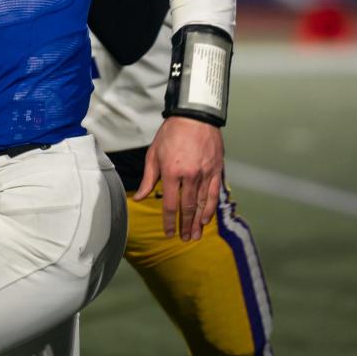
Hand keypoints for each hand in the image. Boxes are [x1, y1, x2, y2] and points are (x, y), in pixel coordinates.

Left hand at [134, 116, 223, 241]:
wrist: (194, 117)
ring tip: (195, 235)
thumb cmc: (171, 134)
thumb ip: (148, 179)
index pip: (171, 204)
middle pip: (188, 207)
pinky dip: (211, 209)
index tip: (169, 233)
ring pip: (202, 204)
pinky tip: (207, 219)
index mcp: (171, 172)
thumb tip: (140, 198)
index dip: (170, 221)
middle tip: (184, 239)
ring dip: (199, 222)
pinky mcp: (217, 171)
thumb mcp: (154, 154)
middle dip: (185, 225)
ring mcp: (205, 174)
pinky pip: (214, 194)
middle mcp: (189, 176)